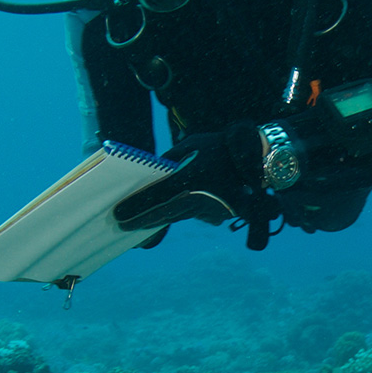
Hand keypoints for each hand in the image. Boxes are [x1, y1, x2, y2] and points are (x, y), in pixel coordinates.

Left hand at [113, 125, 264, 230]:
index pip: (156, 197)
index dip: (136, 208)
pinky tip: (169, 213)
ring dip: (157, 220)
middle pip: (164, 213)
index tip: (118, 215)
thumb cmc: (217, 147)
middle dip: (141, 221)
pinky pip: (193, 214)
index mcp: (187, 178)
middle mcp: (197, 197)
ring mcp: (209, 209)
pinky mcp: (218, 214)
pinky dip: (179, 213)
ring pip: (177, 216)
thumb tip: (151, 176)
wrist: (253, 159)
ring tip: (137, 224)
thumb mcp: (189, 146)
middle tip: (122, 226)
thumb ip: (169, 162)